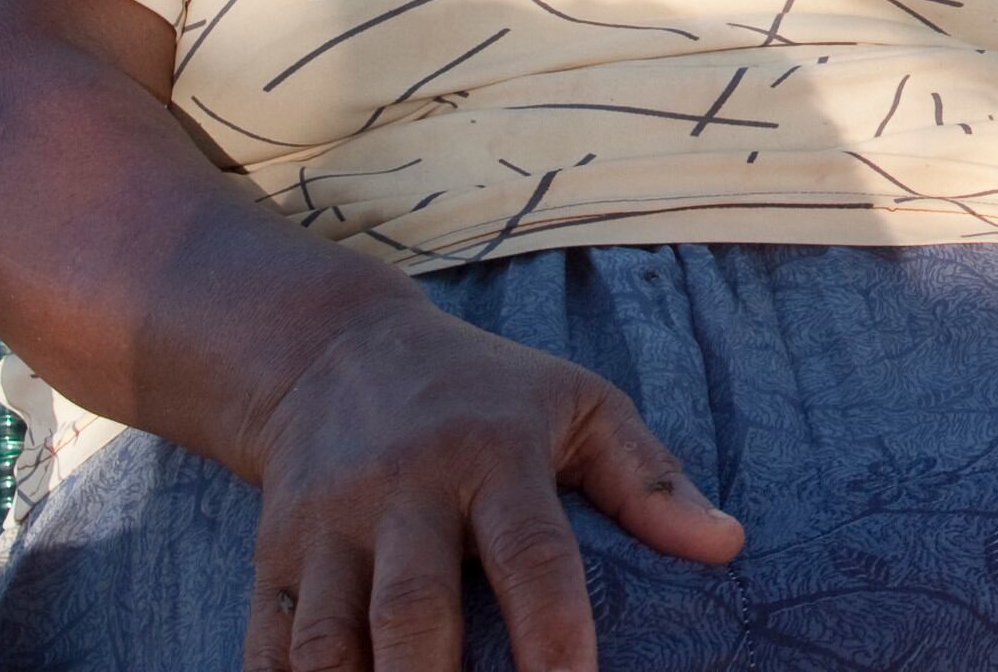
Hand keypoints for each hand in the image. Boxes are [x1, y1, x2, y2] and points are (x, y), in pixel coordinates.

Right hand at [238, 296, 744, 671]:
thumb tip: (727, 545)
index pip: (531, 553)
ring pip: (331, 639)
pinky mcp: (272, 559)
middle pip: (414, 609)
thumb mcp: (578, 404)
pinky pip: (270, 646)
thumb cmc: (486, 393)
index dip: (555, 632)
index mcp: (493, 453)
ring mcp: (327, 528)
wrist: (335, 354)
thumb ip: (648, 479)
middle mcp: (404, 491)